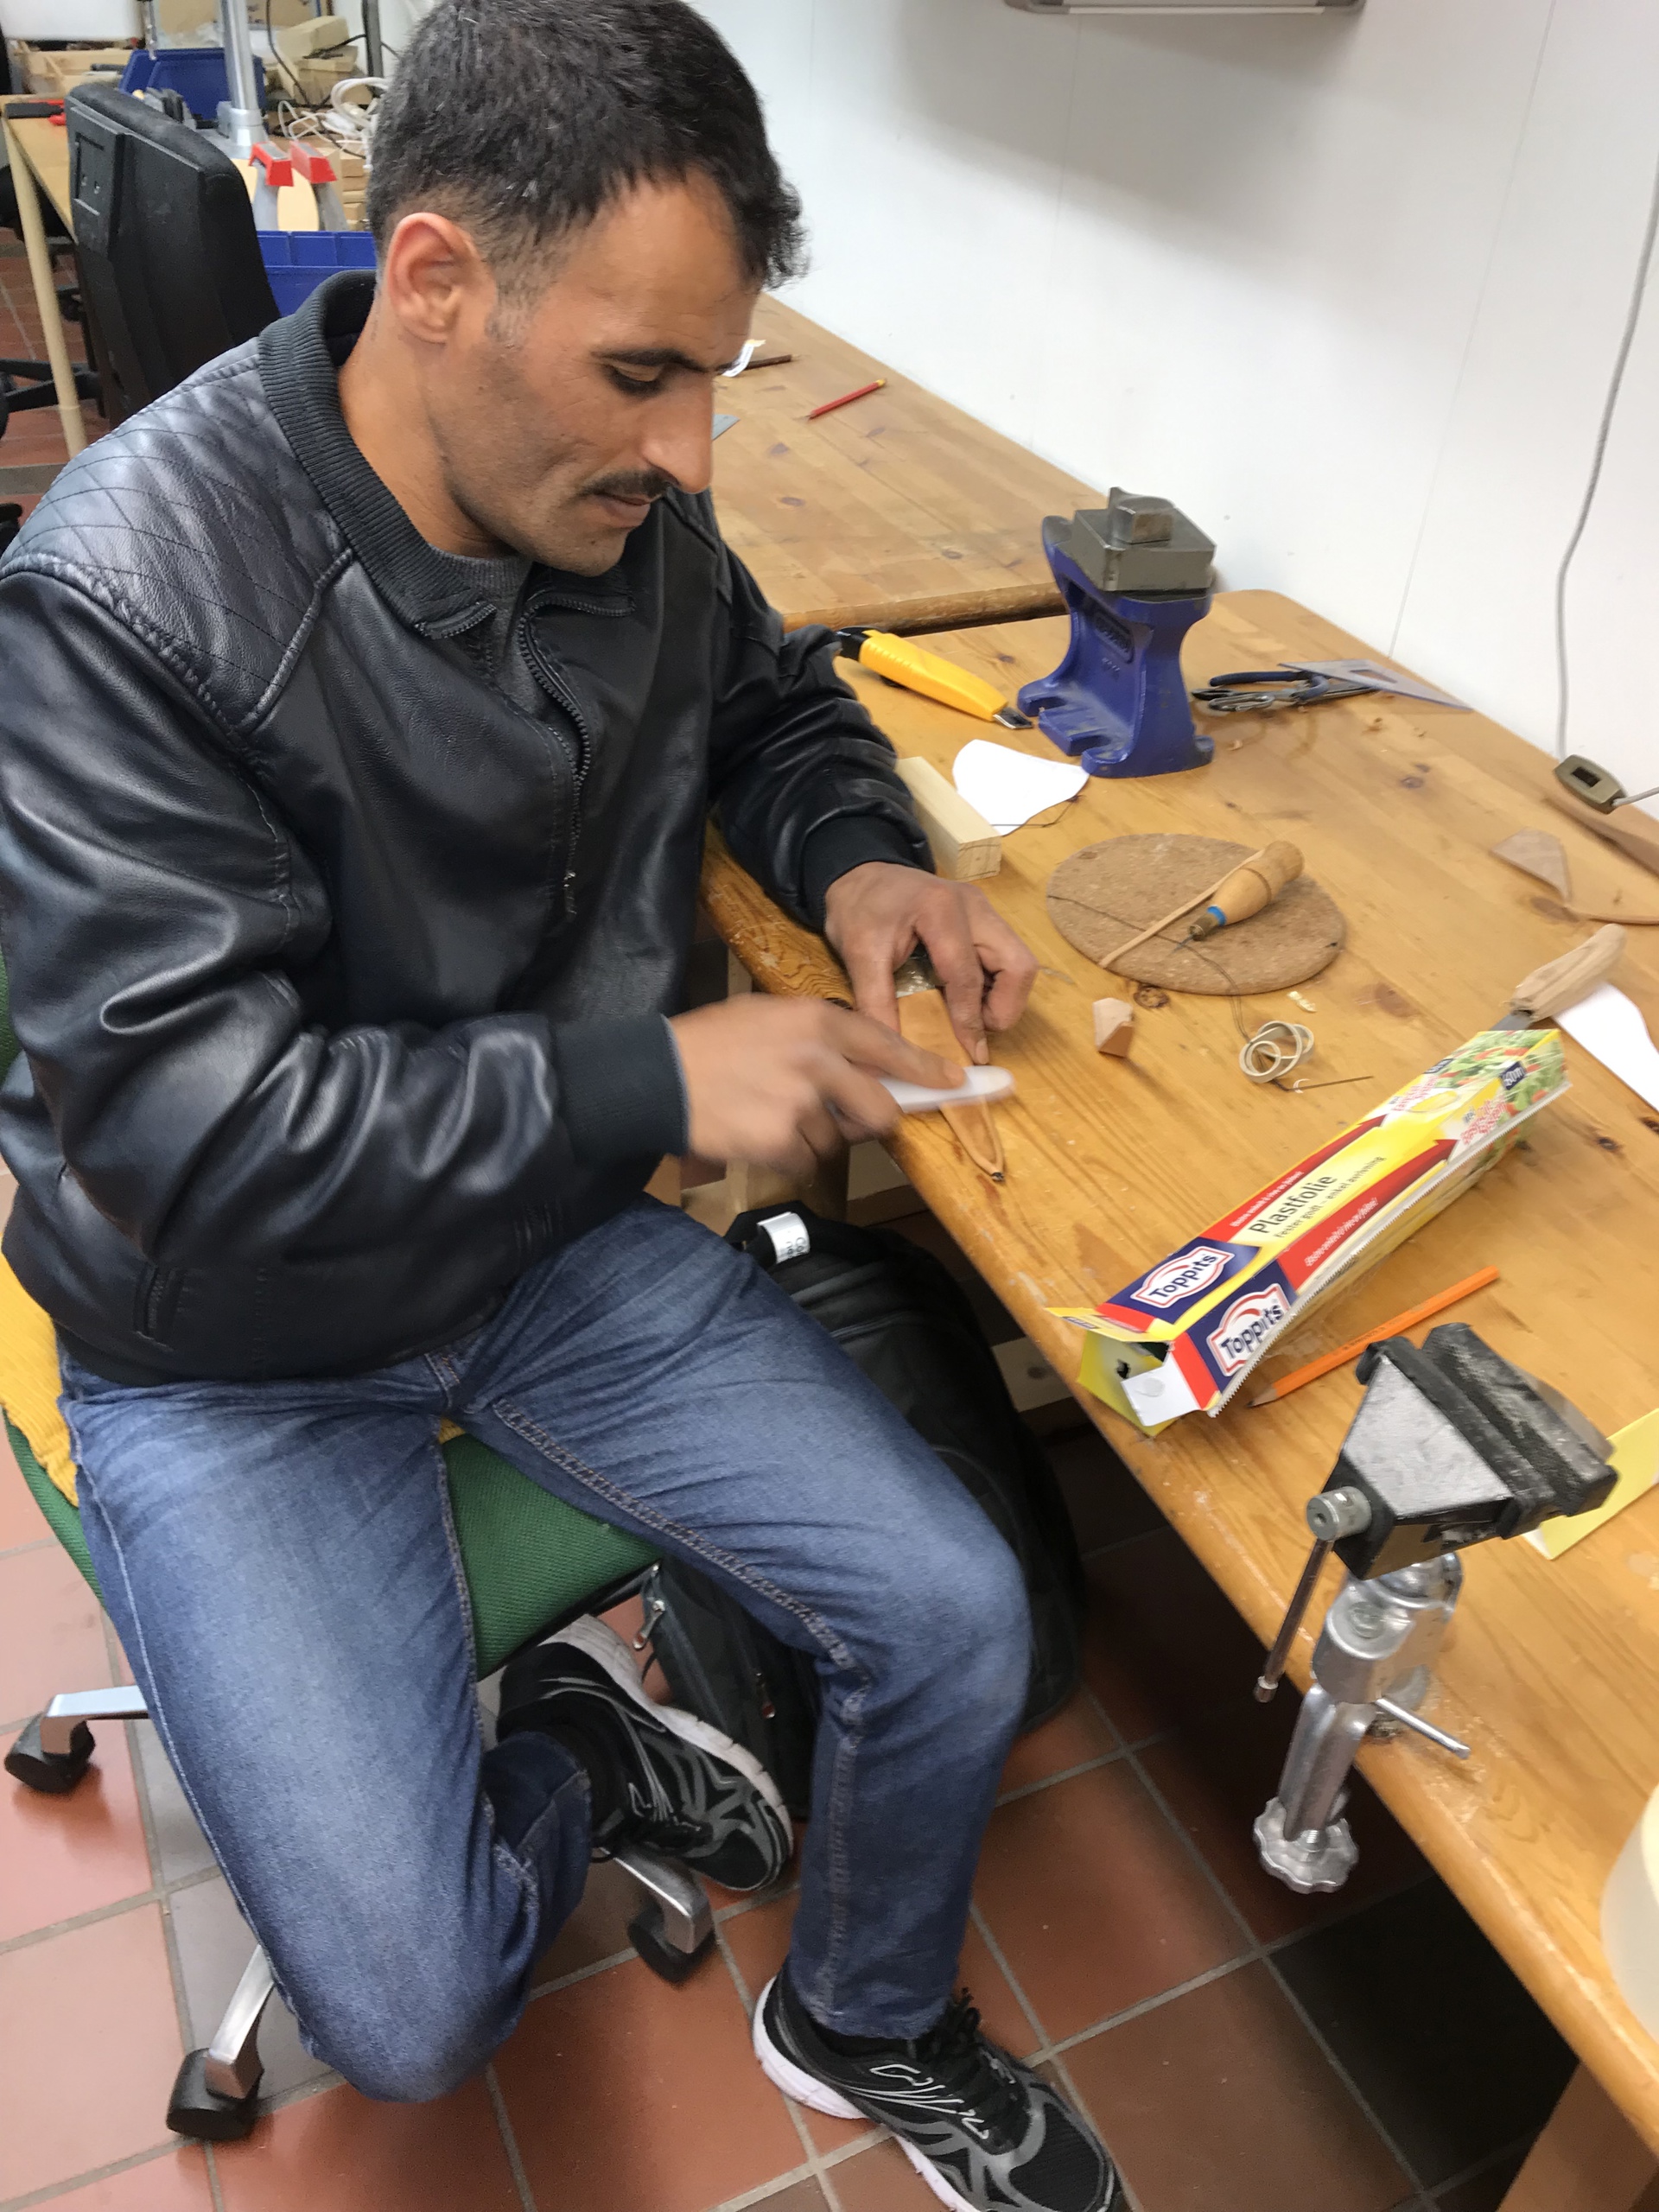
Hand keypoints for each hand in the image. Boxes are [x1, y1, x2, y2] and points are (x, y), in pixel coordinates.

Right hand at [669, 995, 961, 1175]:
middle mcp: (817, 1060)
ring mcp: (800, 1103)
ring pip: (838, 1140)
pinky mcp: (780, 1140)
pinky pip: (806, 1160)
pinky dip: (787, 1154)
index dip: (927, 1069)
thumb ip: (821, 1036)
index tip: (957, 1083)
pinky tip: (757, 1131)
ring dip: (814, 1136)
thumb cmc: (713, 1042)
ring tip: (771, 1113)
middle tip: (845, 1118)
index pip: (889, 1047)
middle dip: (871, 1121)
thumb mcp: (770, 1016)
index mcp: (817, 1021)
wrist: (658, 1075)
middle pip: (881, 1110)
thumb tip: (867, 1066)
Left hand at [822, 863, 1037, 1062]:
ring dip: (1004, 997)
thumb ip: (875, 1002)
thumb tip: (886, 1055)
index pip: (967, 975)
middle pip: (1019, 964)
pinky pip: (1007, 957)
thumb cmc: (858, 909)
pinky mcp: (984, 919)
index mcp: (940, 909)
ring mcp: (984, 910)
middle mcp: (974, 906)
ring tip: (972, 1016)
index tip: (970, 1054)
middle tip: (977, 1029)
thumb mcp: (858, 954)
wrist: (859, 873)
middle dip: (1005, 1007)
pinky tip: (968, 999)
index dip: (970, 1020)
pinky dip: (996, 985)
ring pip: (1020, 962)